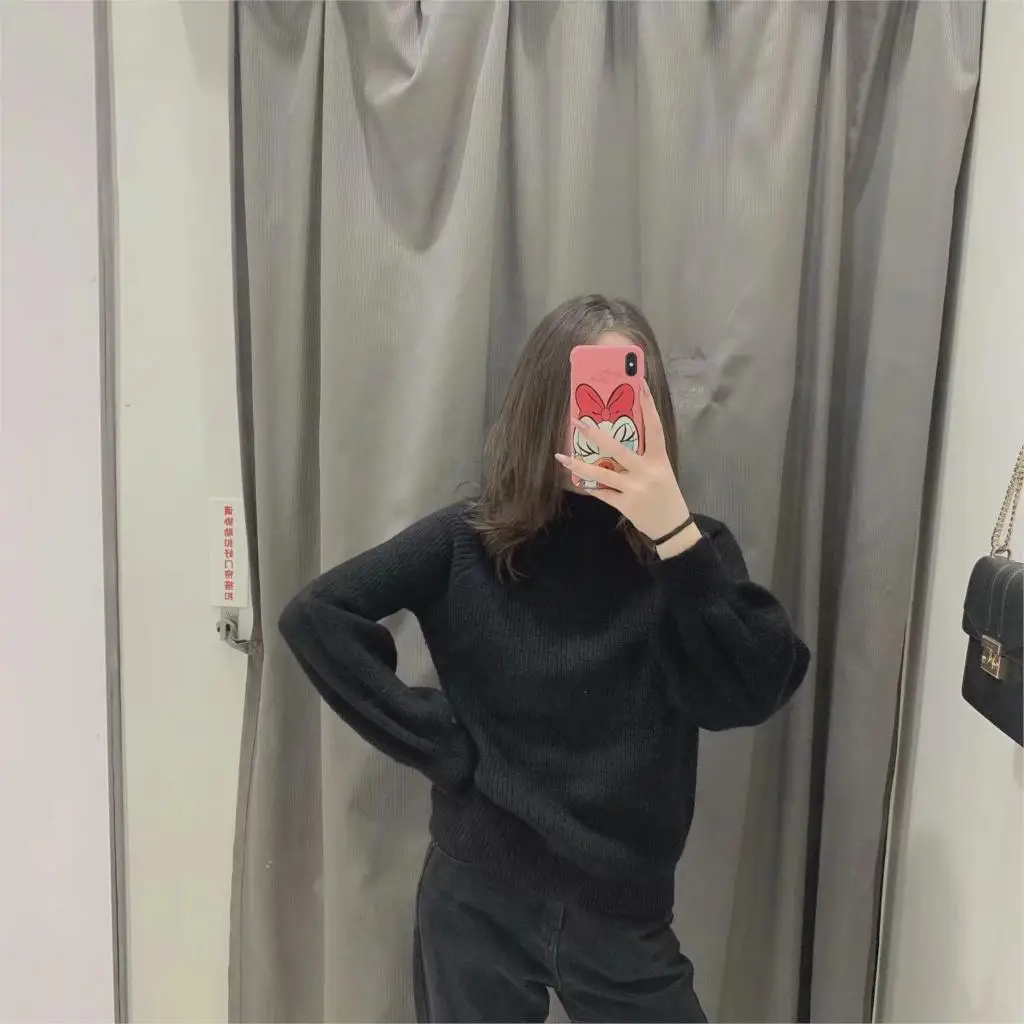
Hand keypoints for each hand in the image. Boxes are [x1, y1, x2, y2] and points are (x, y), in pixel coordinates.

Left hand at [555, 382, 697, 552]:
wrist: (672, 526)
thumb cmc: (667, 494)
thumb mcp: (661, 470)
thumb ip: (643, 456)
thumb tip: (617, 438)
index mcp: (659, 459)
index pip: (654, 427)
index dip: (648, 405)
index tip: (640, 384)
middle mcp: (646, 471)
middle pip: (617, 448)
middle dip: (595, 434)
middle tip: (577, 420)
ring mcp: (635, 489)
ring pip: (601, 473)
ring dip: (579, 464)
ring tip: (561, 456)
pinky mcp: (625, 504)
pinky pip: (601, 492)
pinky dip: (588, 485)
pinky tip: (573, 478)